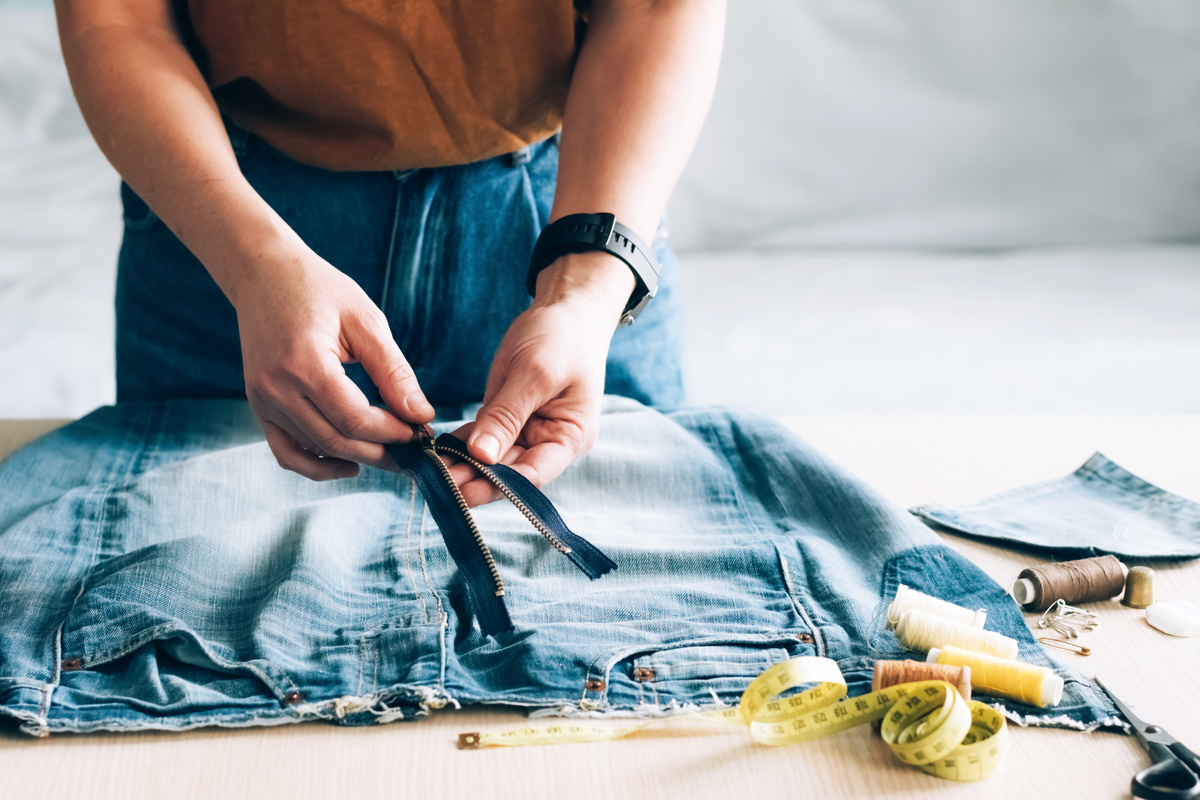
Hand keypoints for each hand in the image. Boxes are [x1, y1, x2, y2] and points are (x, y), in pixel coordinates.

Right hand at [234, 243, 433, 479]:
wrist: (264, 274)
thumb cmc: (319, 290)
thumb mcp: (365, 321)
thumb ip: (393, 371)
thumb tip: (421, 415)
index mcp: (303, 363)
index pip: (355, 418)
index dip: (392, 432)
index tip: (420, 430)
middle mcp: (275, 389)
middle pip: (336, 440)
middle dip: (380, 452)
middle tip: (413, 452)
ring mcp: (262, 400)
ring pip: (316, 448)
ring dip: (356, 457)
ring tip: (390, 453)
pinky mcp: (259, 406)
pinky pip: (286, 452)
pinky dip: (317, 465)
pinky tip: (349, 463)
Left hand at [449, 251, 632, 505]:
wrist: (567, 309)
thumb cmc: (563, 336)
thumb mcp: (534, 372)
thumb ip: (507, 416)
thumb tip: (481, 456)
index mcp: (570, 437)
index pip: (534, 475)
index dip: (499, 487)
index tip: (464, 491)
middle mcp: (550, 441)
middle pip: (511, 472)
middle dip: (475, 479)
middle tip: (437, 484)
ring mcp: (528, 430)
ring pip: (493, 459)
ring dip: (464, 466)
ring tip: (430, 472)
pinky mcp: (507, 417)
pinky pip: (482, 438)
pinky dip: (461, 445)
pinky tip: (436, 452)